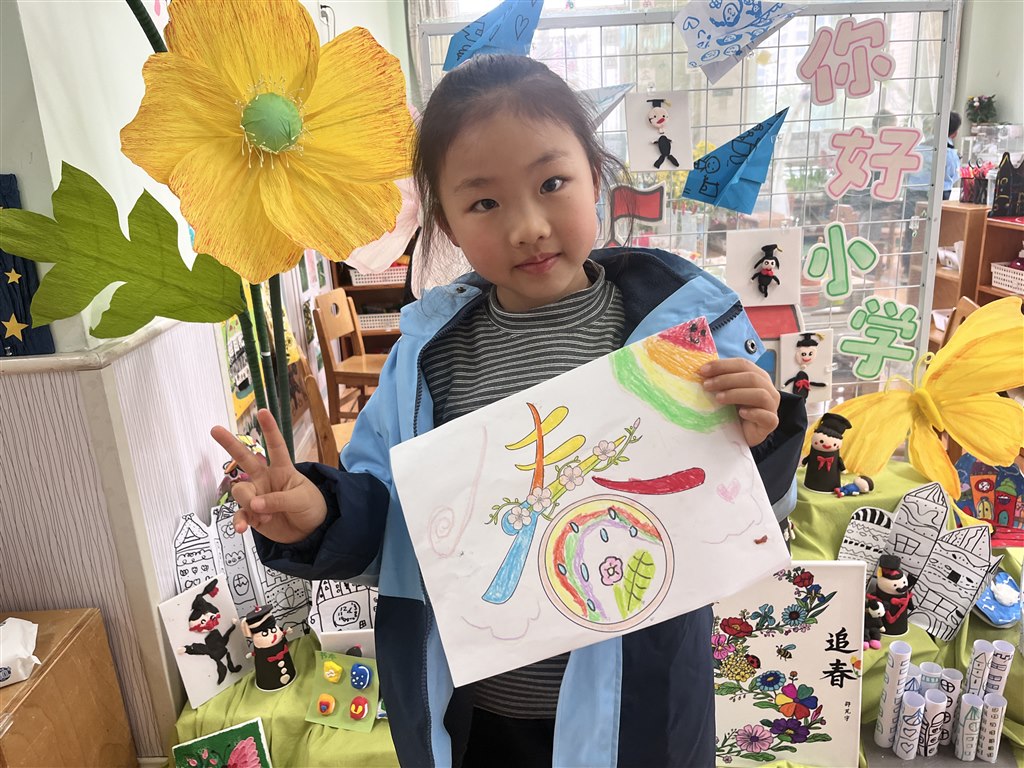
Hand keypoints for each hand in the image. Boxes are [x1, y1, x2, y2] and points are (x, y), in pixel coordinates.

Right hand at [211, 409, 327, 543]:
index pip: (276, 446)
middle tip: (214, 429)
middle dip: (229, 443)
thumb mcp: (301, 500)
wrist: (309, 531)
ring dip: (248, 503)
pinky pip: (239, 514)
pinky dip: (240, 521)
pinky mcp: (252, 514)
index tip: (263, 412)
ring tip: (263, 516)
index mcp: (282, 469)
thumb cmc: (309, 507)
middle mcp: (265, 479)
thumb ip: (278, 500)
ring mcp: (257, 495)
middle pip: (244, 459)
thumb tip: (253, 505)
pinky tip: (242, 528)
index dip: (270, 429)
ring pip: (240, 491)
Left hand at [701, 358, 780, 446]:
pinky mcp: (771, 422)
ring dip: (737, 394)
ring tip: (719, 399)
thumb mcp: (727, 392)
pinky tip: (740, 413)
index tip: (703, 371)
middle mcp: (768, 388)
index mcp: (758, 376)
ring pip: (760, 394)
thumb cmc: (735, 411)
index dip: (722, 365)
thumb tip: (702, 371)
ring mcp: (772, 405)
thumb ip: (720, 381)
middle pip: (751, 377)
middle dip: (726, 379)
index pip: (743, 364)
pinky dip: (753, 413)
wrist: (743, 434)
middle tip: (707, 385)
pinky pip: (766, 416)